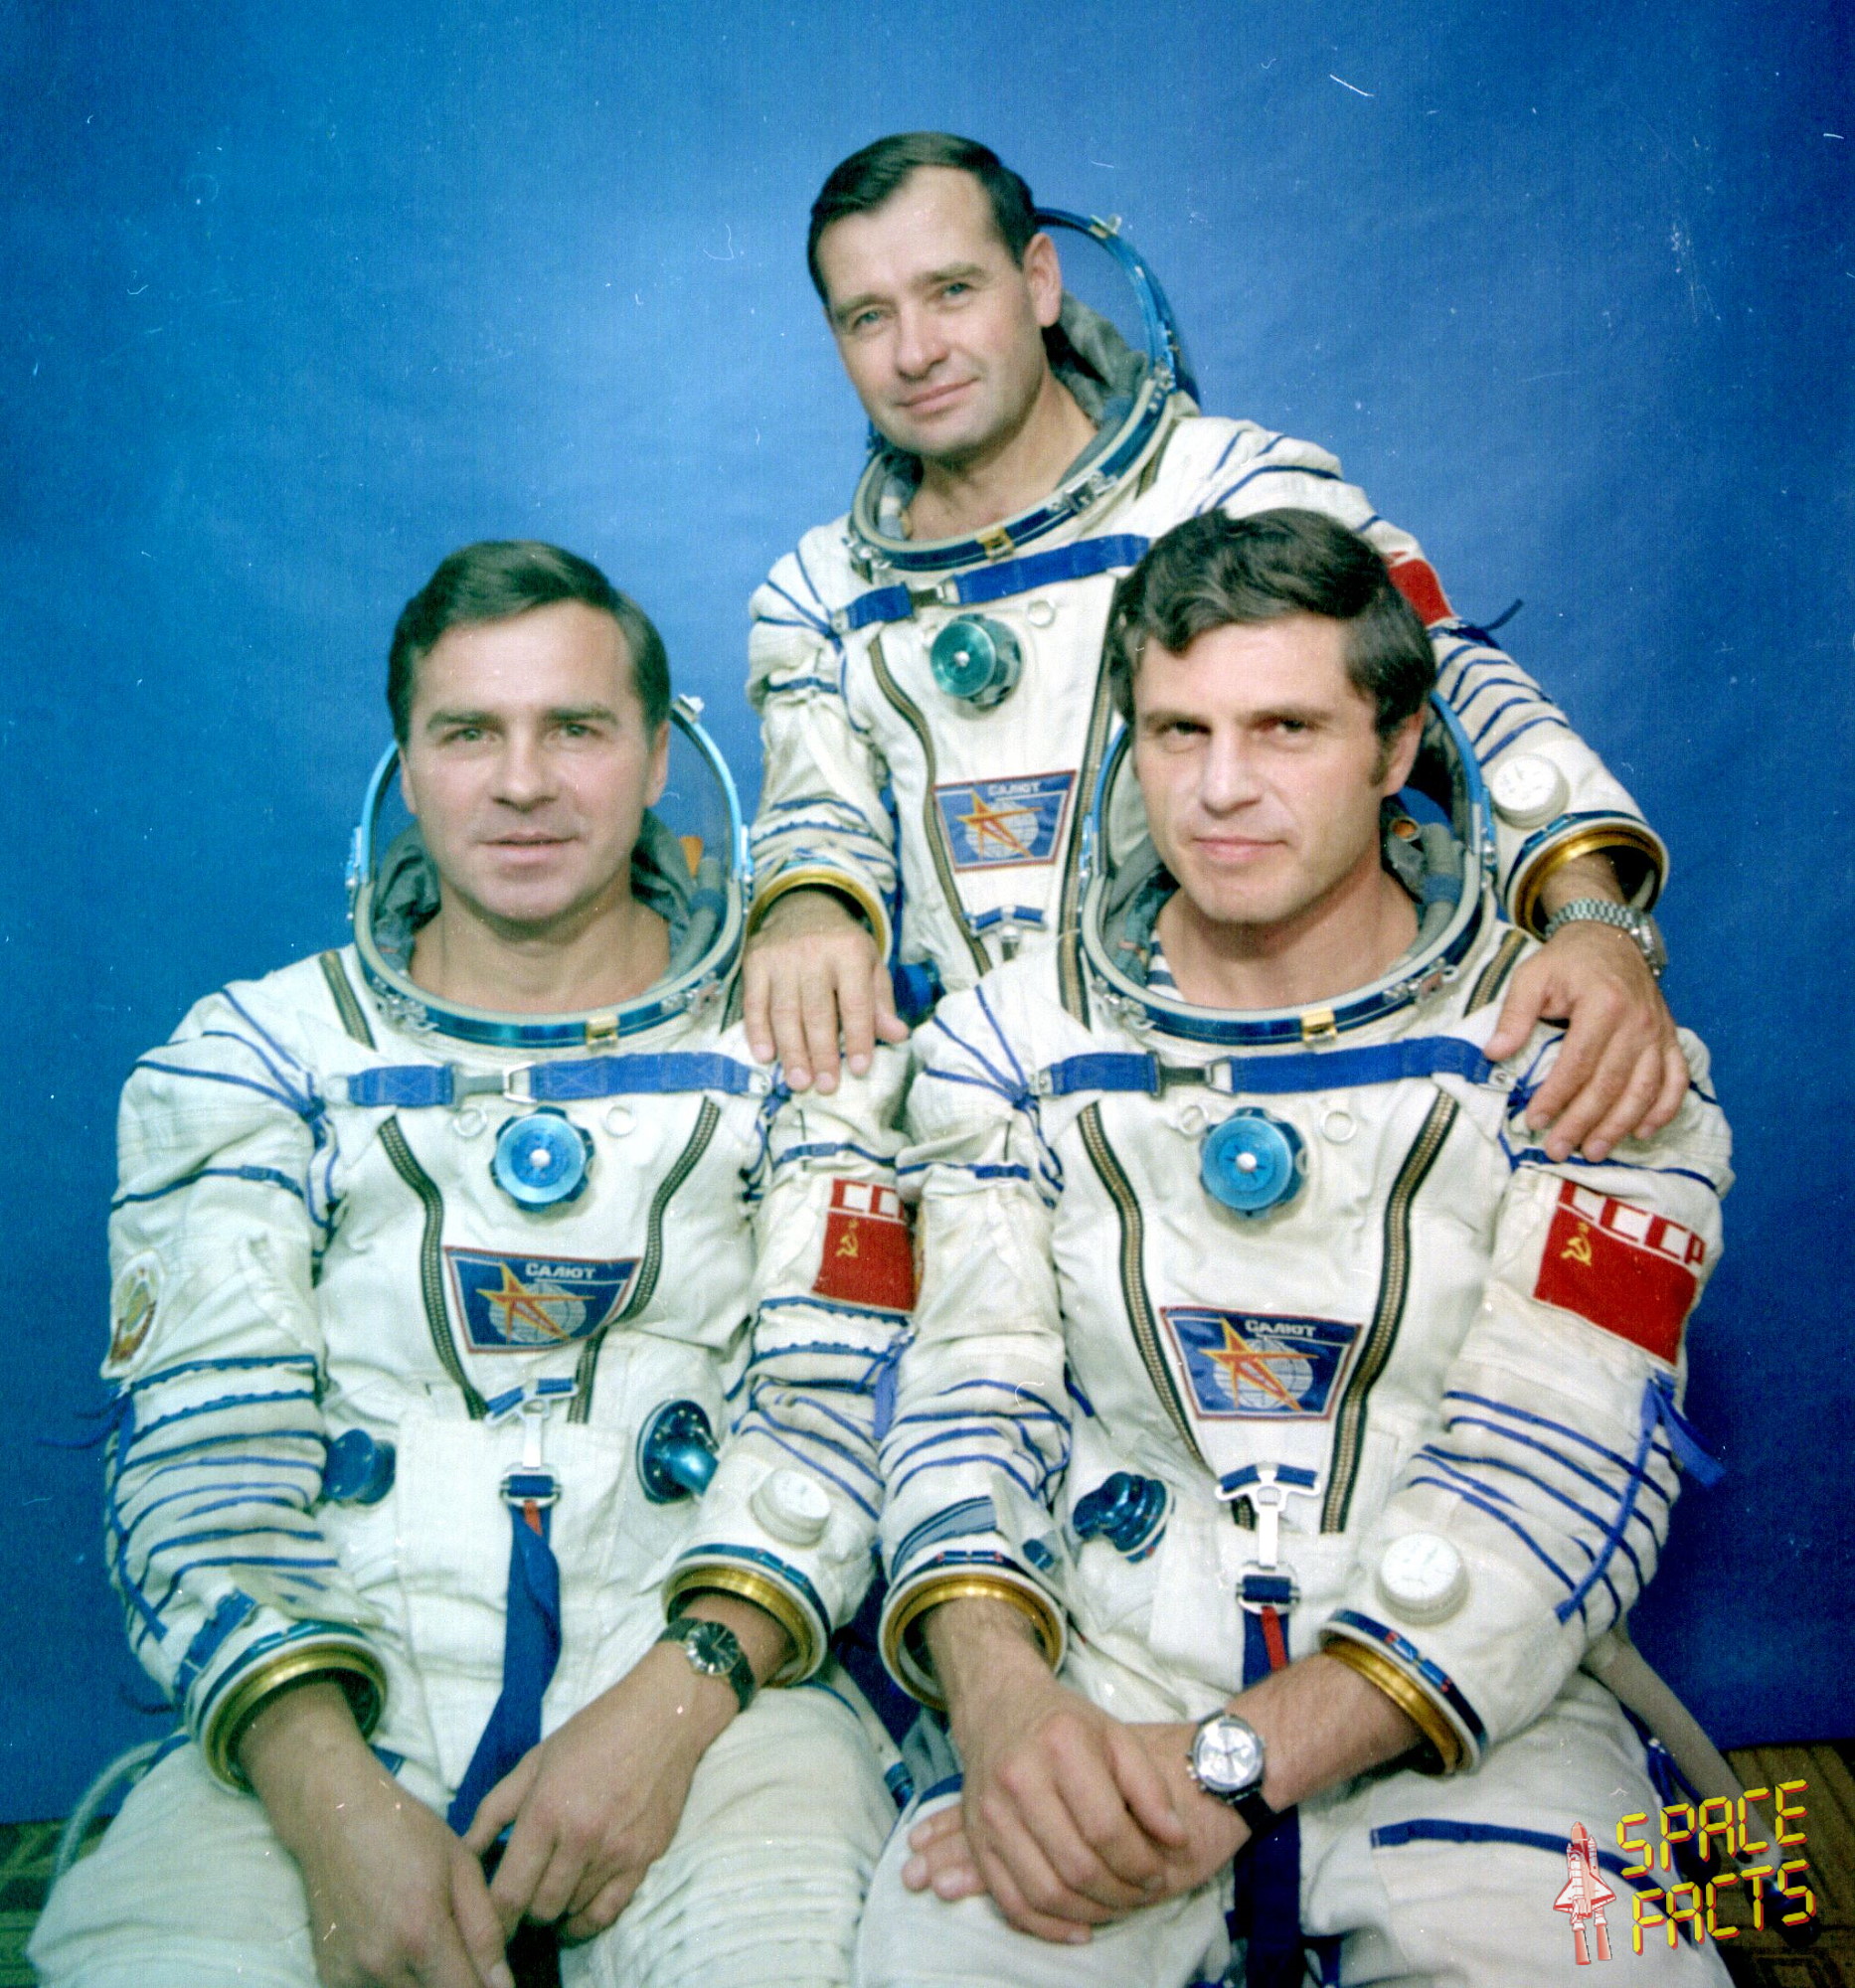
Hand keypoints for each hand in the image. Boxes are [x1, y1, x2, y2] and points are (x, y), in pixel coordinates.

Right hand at [240, 1681, 510, 1987]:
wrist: (336, 1819)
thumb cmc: (407, 1832)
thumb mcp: (463, 1867)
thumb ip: (485, 1931)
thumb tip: (503, 1986)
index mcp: (421, 1937)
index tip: (494, 1979)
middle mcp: (382, 1967)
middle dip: (456, 1983)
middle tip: (460, 1954)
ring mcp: (350, 1977)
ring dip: (426, 1984)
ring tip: (430, 1945)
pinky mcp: (330, 1978)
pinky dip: (396, 1983)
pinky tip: (400, 1951)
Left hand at [460, 1643, 732, 1941]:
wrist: (665, 1715)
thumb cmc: (594, 1731)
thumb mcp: (535, 1760)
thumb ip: (494, 1809)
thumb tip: (464, 1851)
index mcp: (546, 1811)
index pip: (509, 1892)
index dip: (492, 1917)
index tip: (486, 1921)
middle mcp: (581, 1838)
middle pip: (540, 1909)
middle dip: (523, 1912)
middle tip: (520, 1898)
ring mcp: (616, 1852)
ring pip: (571, 1913)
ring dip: (554, 1911)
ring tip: (548, 1895)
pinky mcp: (645, 1858)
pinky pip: (608, 1912)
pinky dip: (585, 1922)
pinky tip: (574, 1915)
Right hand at [742, 887, 907, 1093]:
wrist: (803, 908)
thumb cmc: (842, 946)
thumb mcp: (870, 966)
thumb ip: (881, 1003)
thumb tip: (897, 1036)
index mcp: (849, 952)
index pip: (855, 1003)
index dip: (858, 1038)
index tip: (859, 1069)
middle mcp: (814, 953)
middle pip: (817, 1012)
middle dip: (821, 1053)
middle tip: (825, 1086)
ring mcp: (781, 958)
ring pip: (785, 1012)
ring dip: (792, 1051)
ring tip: (799, 1081)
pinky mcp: (755, 962)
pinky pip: (755, 1003)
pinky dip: (758, 1032)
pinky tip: (766, 1056)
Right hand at [924, 1620, 1191, 1943]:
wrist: (1000, 1709)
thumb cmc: (1067, 1725)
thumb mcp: (1117, 1737)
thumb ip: (1151, 1788)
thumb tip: (1177, 1840)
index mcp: (1060, 1747)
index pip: (1106, 1828)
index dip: (1140, 1863)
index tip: (1159, 1873)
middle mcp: (1019, 1780)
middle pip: (1076, 1865)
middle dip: (1120, 1892)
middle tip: (1143, 1893)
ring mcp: (992, 1814)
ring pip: (1044, 1891)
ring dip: (1090, 1913)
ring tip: (1116, 1906)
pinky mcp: (977, 1840)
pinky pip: (1011, 1901)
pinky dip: (1047, 1927)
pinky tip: (1079, 1928)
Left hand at [1487, 922, 1685, 1161]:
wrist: (1609, 938)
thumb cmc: (1567, 961)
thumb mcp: (1532, 976)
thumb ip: (1514, 1015)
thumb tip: (1495, 1054)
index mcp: (1603, 1005)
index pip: (1579, 1062)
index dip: (1557, 1096)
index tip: (1534, 1120)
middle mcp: (1638, 1021)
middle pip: (1611, 1083)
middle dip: (1583, 1122)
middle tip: (1559, 1150)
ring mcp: (1659, 1032)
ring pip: (1644, 1089)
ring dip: (1619, 1126)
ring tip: (1593, 1151)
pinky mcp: (1670, 1038)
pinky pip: (1676, 1079)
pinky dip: (1664, 1109)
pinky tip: (1642, 1131)